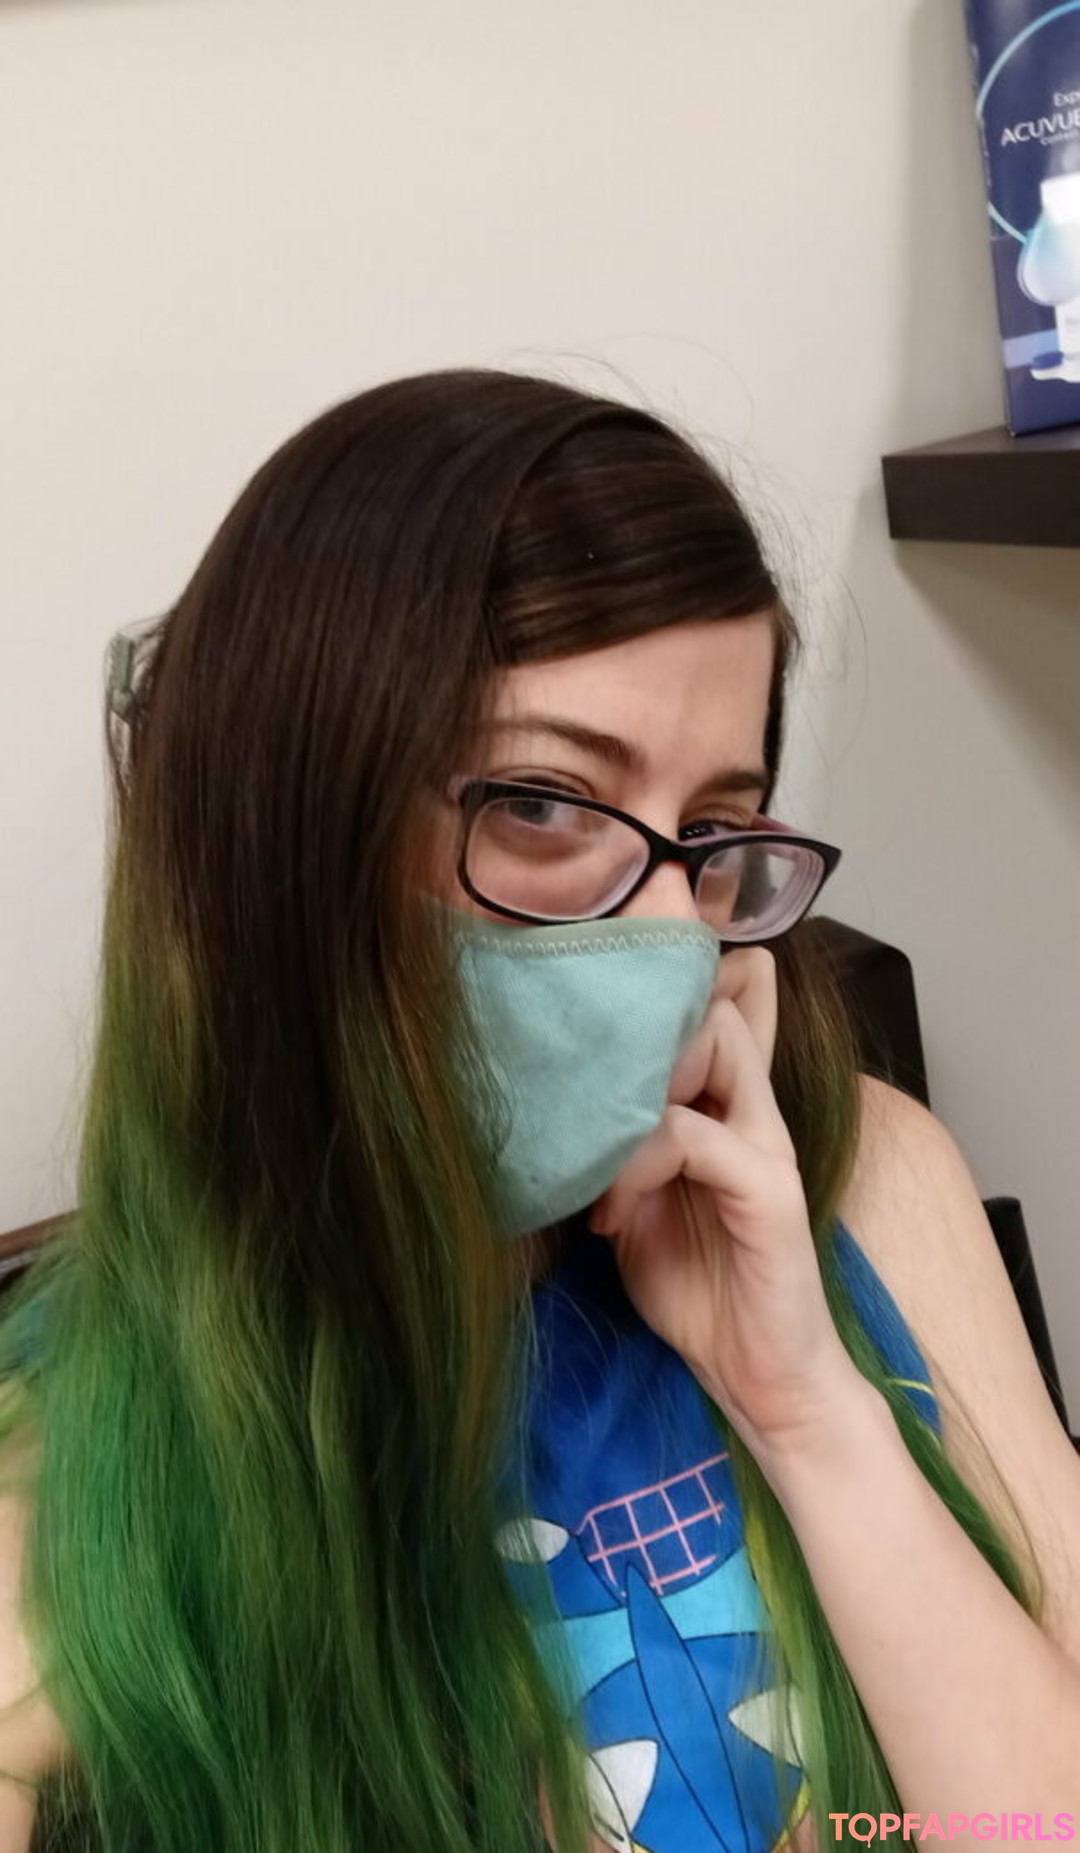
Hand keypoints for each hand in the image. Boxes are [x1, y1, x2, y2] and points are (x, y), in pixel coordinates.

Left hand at [589, 946, 859, 1459]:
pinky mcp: (768, 1188)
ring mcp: (766, 1145)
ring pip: (712, 1043)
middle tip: (590, 1112)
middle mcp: (754, 1112)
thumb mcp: (635, 1205)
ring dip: (635, 1092)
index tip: (581, 1063)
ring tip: (601, 1163)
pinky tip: (612, 1220)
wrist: (758, 1378)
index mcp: (727, 1111)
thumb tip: (550, 1109)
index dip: (649, 1008)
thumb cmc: (696, 1293)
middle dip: (636, 1041)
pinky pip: (691, 1134)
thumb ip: (617, 1150)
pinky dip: (636, 1166)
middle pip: (709, 1006)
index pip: (708, 1010)